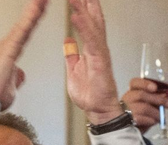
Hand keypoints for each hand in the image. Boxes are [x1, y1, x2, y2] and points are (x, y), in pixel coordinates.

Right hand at [0, 0, 47, 113]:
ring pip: (24, 25)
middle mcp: (7, 45)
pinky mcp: (8, 49)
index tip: (41, 8)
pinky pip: (22, 32)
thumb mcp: (11, 87)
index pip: (26, 32)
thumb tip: (19, 74)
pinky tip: (36, 9)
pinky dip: (29, 20)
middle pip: (26, 24)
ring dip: (34, 11)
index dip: (34, 20)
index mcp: (10, 52)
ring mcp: (7, 46)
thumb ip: (16, 78)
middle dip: (35, 9)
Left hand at [65, 0, 122, 124]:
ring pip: (92, 26)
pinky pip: (91, 40)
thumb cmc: (91, 95)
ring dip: (83, 9)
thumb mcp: (74, 71)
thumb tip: (68, 41)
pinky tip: (77, 15)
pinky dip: (84, 27)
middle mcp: (98, 48)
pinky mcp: (100, 61)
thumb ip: (72, 55)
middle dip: (87, 3)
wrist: (98, 111)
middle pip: (93, 19)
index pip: (88, 23)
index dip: (83, 8)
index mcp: (91, 49)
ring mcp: (100, 53)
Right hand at [122, 78, 167, 133]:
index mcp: (133, 92)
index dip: (145, 83)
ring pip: (143, 107)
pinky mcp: (127, 121)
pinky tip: (153, 121)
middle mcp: (127, 99)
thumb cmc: (142, 115)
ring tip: (160, 117)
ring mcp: (125, 110)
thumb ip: (162, 96)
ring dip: (156, 113)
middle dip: (158, 99)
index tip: (155, 88)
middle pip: (141, 95)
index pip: (135, 83)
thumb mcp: (152, 104)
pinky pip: (141, 119)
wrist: (133, 132)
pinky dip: (150, 120)